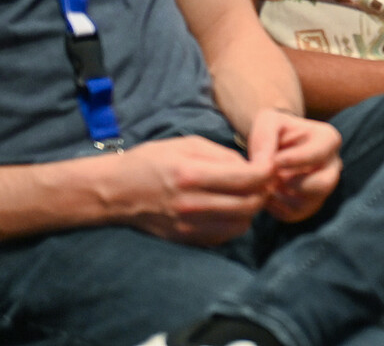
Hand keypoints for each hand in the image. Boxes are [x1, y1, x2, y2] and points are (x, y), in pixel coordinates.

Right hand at [114, 135, 272, 244]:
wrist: (115, 191)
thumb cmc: (152, 161)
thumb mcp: (189, 144)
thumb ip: (224, 155)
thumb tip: (253, 167)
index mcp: (193, 175)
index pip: (250, 179)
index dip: (268, 171)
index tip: (268, 164)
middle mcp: (193, 204)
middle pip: (251, 205)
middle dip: (264, 191)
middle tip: (260, 181)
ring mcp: (189, 226)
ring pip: (242, 224)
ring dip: (251, 209)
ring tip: (243, 194)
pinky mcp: (186, 239)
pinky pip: (225, 236)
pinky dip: (234, 223)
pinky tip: (227, 208)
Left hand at [244, 108, 341, 223]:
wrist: (275, 144)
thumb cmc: (275, 130)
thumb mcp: (267, 121)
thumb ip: (264, 138)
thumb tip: (266, 167)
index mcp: (328, 139)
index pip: (318, 154)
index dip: (293, 160)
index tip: (274, 161)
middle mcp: (332, 165)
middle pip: (324, 184)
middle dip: (295, 184)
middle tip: (274, 177)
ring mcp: (323, 188)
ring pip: (309, 203)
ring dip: (282, 197)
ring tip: (267, 183)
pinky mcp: (310, 205)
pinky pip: (294, 215)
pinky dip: (276, 207)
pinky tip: (267, 193)